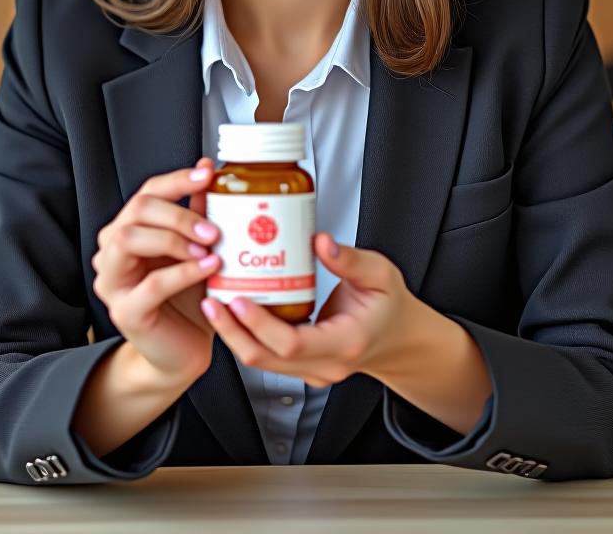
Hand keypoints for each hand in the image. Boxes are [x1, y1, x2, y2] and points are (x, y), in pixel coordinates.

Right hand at [90, 157, 221, 383]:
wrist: (182, 351)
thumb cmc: (187, 300)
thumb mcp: (196, 251)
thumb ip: (198, 215)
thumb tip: (209, 171)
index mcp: (129, 231)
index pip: (146, 192)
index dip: (177, 181)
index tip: (207, 175)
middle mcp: (112, 252)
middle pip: (137, 211)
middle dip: (178, 213)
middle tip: (214, 229)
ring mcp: (112, 282)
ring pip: (130, 239)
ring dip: (174, 238)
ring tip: (210, 248)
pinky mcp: (125, 312)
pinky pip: (152, 283)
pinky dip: (184, 272)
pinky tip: (209, 267)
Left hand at [199, 232, 413, 386]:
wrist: (400, 341)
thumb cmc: (391, 308)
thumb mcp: (381, 275)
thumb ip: (350, 259)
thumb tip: (321, 241)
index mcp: (345, 342)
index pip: (292, 343)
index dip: (259, 323)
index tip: (238, 299)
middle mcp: (326, 364)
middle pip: (265, 359)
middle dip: (232, 330)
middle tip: (211, 299)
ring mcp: (313, 371)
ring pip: (261, 361)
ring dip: (234, 334)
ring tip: (214, 301)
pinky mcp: (302, 368)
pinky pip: (268, 356)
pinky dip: (247, 335)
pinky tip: (233, 310)